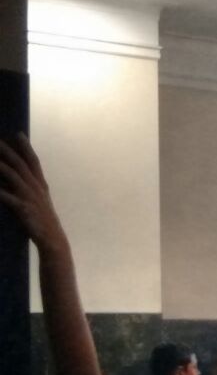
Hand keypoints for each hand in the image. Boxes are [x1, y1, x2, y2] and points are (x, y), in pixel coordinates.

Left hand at [0, 134, 66, 251]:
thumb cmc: (43, 222)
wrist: (52, 240)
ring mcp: (30, 197)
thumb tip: (12, 179)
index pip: (34, 162)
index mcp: (41, 185)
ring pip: (12, 175)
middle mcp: (36, 188)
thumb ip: (29, 189)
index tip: (18, 134)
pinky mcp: (23, 208)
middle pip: (20, 164)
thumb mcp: (39, 202)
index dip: (26, 147)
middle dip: (7, 150)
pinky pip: (6, 196)